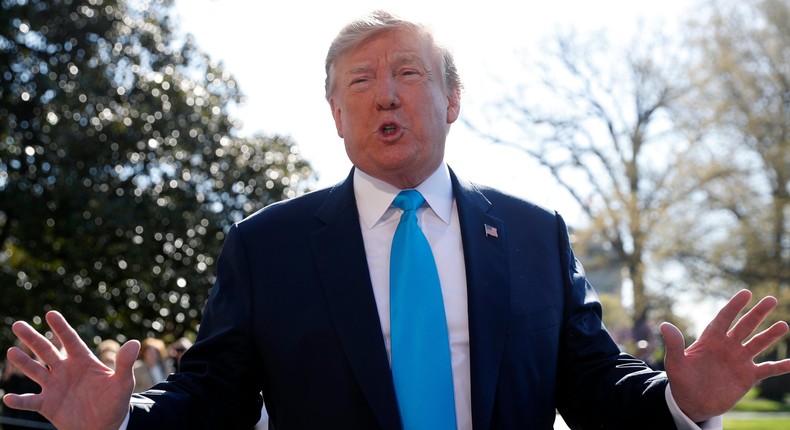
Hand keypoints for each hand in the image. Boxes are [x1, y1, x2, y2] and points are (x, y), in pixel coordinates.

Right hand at [2, 311, 139, 429]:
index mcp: (83, 361)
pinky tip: (7, 398)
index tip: (51, 314)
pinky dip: (19, 400)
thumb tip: (134, 343)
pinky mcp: (47, 404)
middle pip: (46, 351)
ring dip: (23, 362)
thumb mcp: (123, 383)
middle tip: (18, 324)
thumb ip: (125, 363)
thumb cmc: (115, 402)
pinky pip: (30, 401)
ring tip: (11, 351)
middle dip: (33, 338)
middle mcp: (65, 370)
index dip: (61, 328)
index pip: (70, 341)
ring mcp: (54, 386)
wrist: (105, 426)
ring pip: (35, 371)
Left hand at [660, 289, 789, 421]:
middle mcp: (727, 346)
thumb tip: (664, 325)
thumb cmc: (682, 380)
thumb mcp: (675, 363)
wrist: (692, 402)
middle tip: (770, 299)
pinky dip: (780, 366)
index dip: (734, 306)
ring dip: (770, 335)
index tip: (745, 293)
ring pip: (758, 344)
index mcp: (710, 339)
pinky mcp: (748, 376)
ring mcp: (739, 360)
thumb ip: (674, 344)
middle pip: (744, 326)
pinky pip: (767, 369)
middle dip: (757, 313)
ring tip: (783, 325)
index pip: (724, 318)